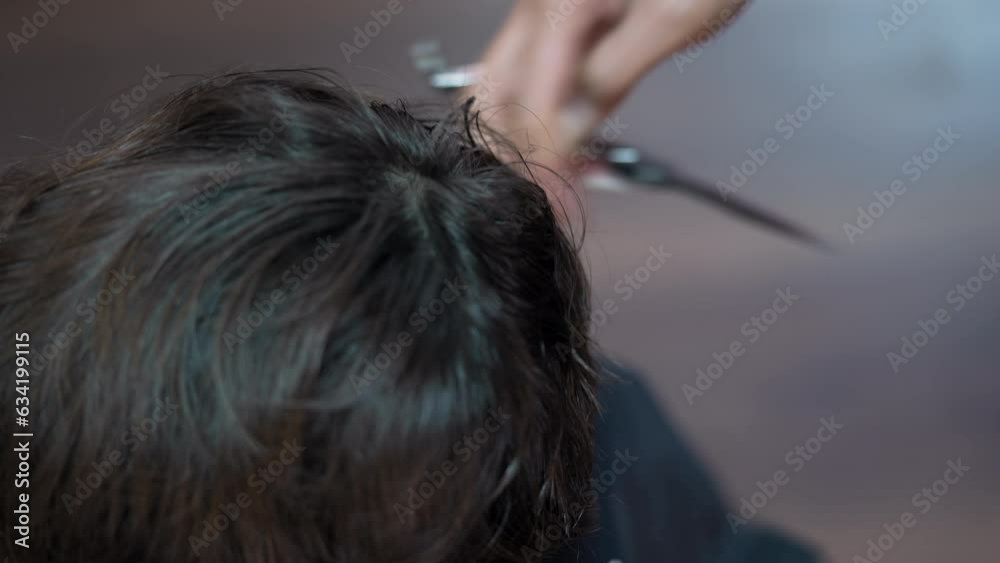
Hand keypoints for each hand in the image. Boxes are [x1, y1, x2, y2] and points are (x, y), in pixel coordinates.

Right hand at [469, 0, 747, 204]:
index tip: (556, 205)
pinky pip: (532, 68)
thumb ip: (608, 80)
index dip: (544, 162)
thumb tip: (567, 134)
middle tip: (544, 198)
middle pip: (492, 91)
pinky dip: (540, 109)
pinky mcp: (555, 13)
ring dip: (525, 134)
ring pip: (506, 82)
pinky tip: (567, 138)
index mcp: (557, 1)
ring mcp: (540, 6)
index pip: (533, 104)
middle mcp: (535, 2)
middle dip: (512, 151)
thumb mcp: (668, 22)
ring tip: (561, 177)